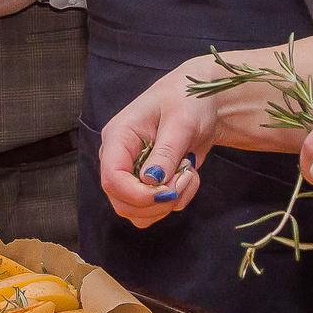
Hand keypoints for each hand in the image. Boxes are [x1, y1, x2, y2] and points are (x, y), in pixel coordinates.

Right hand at [95, 63, 219, 228]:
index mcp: (118, 137)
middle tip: (186, 178)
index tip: (168, 191)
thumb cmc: (187, 100)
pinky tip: (188, 176)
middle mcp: (120, 159)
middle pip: (122, 202)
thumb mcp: (181, 122)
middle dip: (157, 202)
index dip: (138, 194)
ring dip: (169, 202)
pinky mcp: (148, 184)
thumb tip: (151, 182)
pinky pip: (156, 209)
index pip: (112, 178)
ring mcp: (132, 174)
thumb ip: (166, 152)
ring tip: (189, 173)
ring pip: (139, 212)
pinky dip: (177, 200)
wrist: (200, 102)